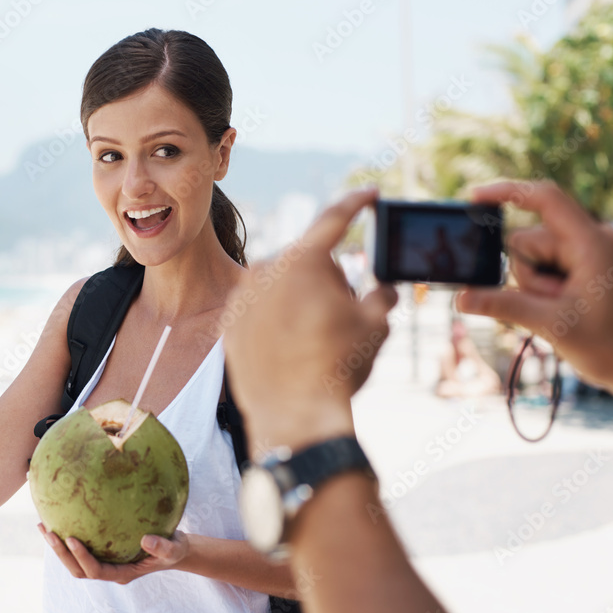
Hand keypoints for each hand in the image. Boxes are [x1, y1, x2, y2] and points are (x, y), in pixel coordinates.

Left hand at [38, 523, 188, 584]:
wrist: (174, 548)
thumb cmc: (174, 549)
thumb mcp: (174, 548)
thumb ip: (162, 546)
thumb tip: (146, 539)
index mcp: (122, 573)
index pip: (95, 571)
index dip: (81, 558)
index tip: (71, 539)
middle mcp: (109, 570)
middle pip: (78, 570)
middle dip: (62, 554)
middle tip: (49, 532)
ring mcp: (105, 562)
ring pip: (75, 561)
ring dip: (58, 547)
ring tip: (43, 526)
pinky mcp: (103, 552)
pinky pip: (81, 546)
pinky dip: (66, 537)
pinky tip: (59, 517)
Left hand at [222, 188, 397, 454]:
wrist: (293, 417)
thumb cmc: (338, 368)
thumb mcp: (375, 326)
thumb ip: (381, 293)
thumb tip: (383, 285)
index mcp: (305, 261)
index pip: (335, 219)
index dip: (357, 204)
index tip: (369, 195)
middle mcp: (267, 270)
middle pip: (310, 262)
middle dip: (329, 281)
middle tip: (339, 320)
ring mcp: (243, 296)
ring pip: (282, 286)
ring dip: (300, 301)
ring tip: (311, 342)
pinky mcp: (229, 322)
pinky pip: (260, 310)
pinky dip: (275, 321)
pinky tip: (287, 349)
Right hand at [457, 181, 612, 402]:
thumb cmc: (612, 347)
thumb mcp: (553, 325)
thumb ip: (504, 306)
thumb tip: (462, 297)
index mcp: (591, 244)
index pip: (546, 199)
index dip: (508, 192)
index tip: (473, 197)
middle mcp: (589, 241)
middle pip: (528, 241)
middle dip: (526, 275)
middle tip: (551, 306)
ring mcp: (587, 256)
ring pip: (531, 259)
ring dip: (533, 288)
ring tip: (560, 312)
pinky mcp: (584, 270)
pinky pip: (544, 270)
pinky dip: (541, 291)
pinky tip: (560, 311)